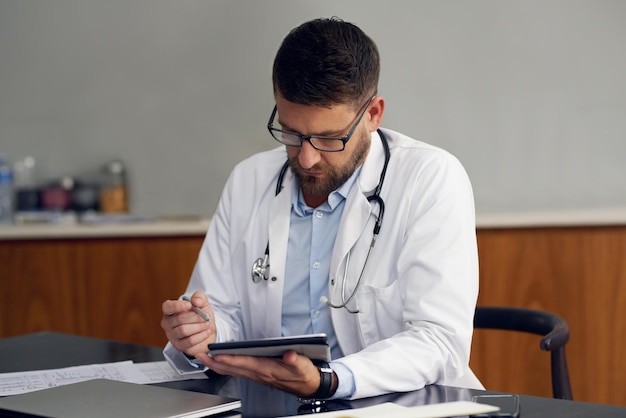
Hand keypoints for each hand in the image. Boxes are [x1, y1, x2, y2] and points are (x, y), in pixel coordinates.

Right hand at [160, 290, 215, 356]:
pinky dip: (200, 336)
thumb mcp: (202, 303)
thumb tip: (195, 301)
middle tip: (206, 317)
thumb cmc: (201, 315)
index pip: (167, 307)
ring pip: (184, 330)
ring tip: (206, 324)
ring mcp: (172, 335)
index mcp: (170, 310)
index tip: (189, 305)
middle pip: (179, 319)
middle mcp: (168, 323)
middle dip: (196, 317)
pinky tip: (206, 332)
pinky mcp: (179, 345)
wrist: (208, 330)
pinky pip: (189, 341)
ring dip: (199, 326)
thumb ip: (199, 297)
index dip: (177, 306)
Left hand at [195, 350, 323, 397]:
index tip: (216, 354)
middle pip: (233, 368)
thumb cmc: (303, 374)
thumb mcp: (303, 365)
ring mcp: (257, 376)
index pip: (245, 363)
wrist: (308, 386)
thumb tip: (289, 354)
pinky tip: (220, 363)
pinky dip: (226, 367)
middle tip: (200, 355)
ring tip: (204, 358)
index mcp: (268, 369)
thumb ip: (295, 359)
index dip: (230, 358)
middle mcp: (259, 374)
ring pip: (233, 371)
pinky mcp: (257, 375)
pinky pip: (237, 372)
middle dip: (215, 362)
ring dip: (217, 365)